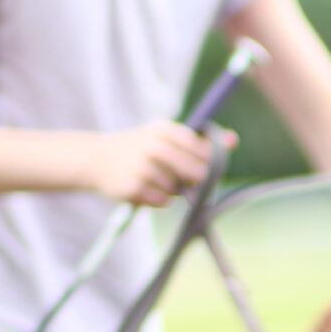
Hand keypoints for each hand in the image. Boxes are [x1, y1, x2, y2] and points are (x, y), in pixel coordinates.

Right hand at [89, 122, 218, 207]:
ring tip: (155, 180)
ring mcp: (144, 167)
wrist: (97, 160)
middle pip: (196, 173)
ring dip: (173, 191)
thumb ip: (200, 141)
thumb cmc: (140, 148)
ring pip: (178, 189)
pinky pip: (163, 201)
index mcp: (165, 130)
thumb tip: (234, 140)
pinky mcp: (135, 187)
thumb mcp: (165, 137)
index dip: (205, 163)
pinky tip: (146, 189)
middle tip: (184, 180)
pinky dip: (159, 199)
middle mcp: (155, 146)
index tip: (200, 167)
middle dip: (195, 181)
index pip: (201, 149)